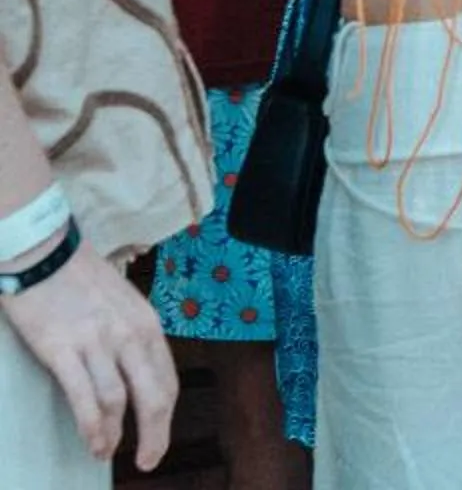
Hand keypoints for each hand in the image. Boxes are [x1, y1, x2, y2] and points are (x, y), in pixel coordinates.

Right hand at [1, 244, 180, 468]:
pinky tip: (92, 442)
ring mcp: (98, 342)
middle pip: (153, 396)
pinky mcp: (64, 349)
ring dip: (115, 435)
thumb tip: (134, 372)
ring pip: (118, 401)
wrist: (43, 252)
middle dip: (155, 434)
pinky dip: (92, 426)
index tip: (159, 436)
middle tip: (149, 460)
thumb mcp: (122, 303)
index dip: (165, 415)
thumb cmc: (79, 277)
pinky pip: (84, 397)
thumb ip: (131, 335)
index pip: (166, 379)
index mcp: (147, 324)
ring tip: (107, 453)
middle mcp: (130, 335)